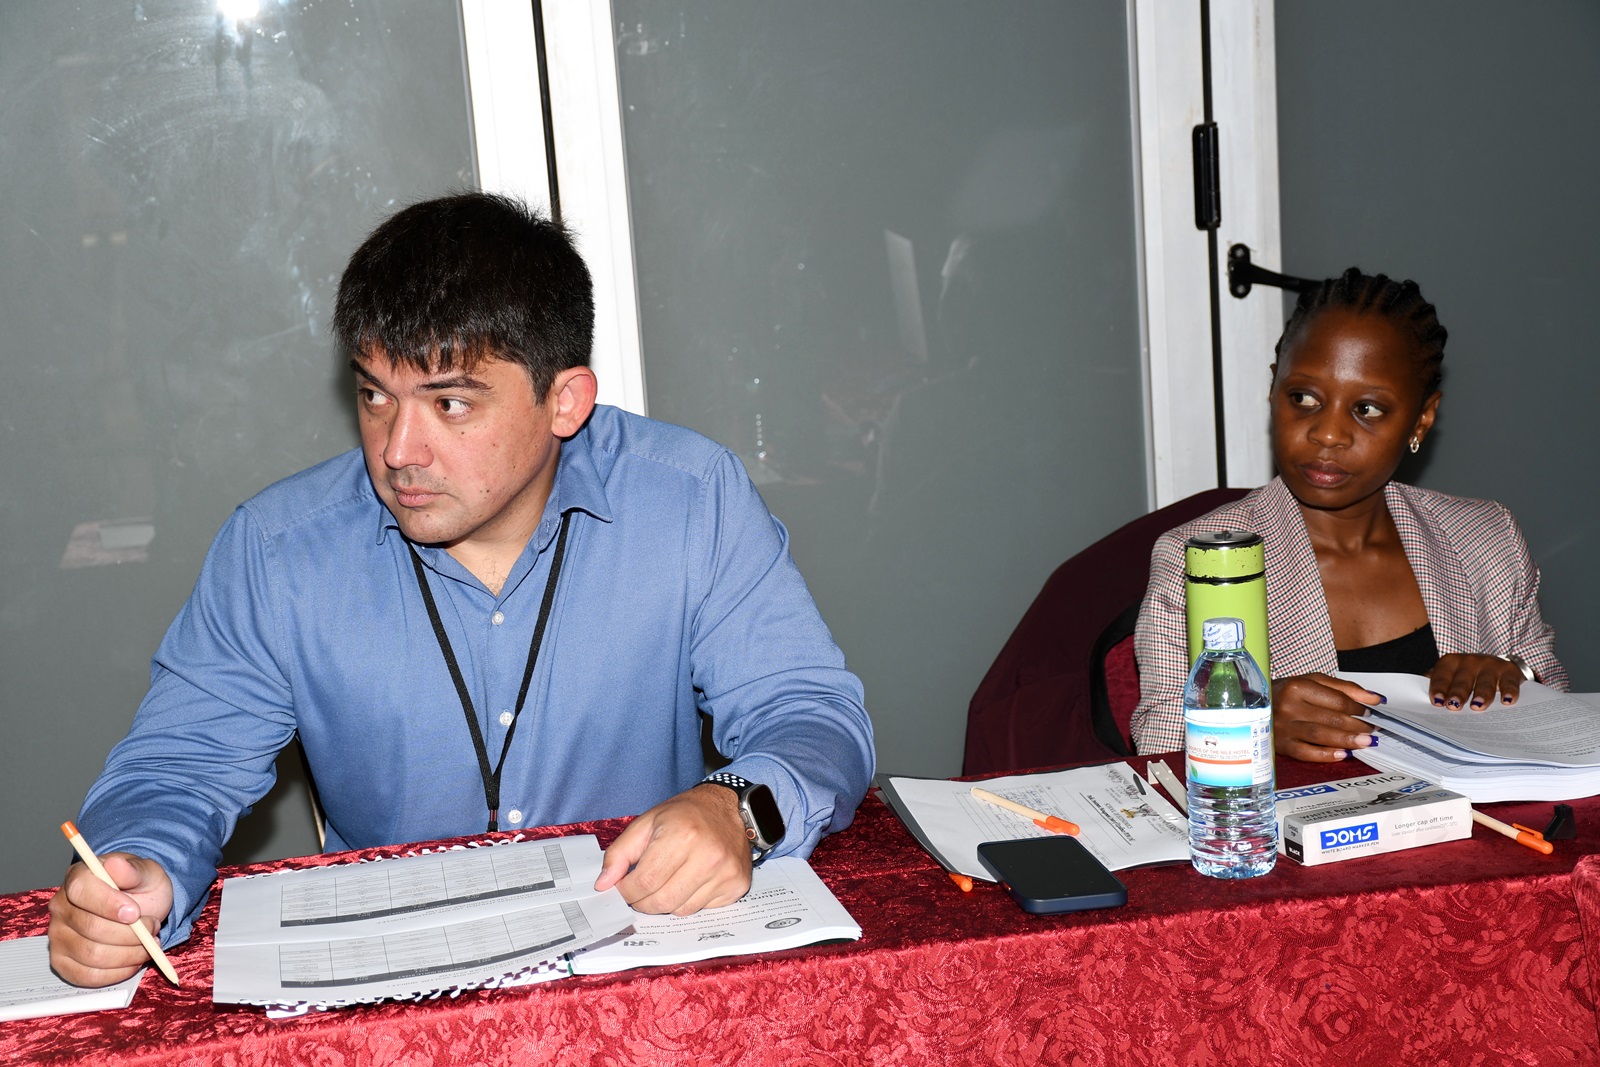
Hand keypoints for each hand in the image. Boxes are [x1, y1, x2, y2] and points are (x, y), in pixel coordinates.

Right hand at [47, 853, 173, 987]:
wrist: (140, 907)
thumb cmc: (140, 887)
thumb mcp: (147, 873)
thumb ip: (134, 870)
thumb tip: (116, 865)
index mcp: (77, 878)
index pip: (81, 891)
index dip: (108, 904)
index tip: (134, 913)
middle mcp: (60, 907)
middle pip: (91, 928)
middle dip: (131, 933)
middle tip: (153, 927)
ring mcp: (58, 937)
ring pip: (92, 955)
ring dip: (129, 953)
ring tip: (148, 943)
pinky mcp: (63, 963)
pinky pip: (88, 976)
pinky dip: (117, 972)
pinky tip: (133, 960)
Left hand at [595, 784, 752, 915]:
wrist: (729, 808)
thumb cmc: (686, 814)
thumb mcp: (647, 823)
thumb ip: (620, 853)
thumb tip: (604, 884)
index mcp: (682, 835)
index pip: (645, 882)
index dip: (626, 891)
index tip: (622, 889)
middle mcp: (707, 856)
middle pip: (662, 901)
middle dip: (642, 902)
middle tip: (640, 891)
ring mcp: (725, 873)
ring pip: (681, 910)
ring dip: (666, 902)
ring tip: (667, 881)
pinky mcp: (737, 885)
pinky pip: (701, 909)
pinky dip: (688, 901)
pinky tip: (690, 881)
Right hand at [1272, 673, 1383, 762]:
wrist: (1251, 705)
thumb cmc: (1287, 693)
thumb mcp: (1312, 681)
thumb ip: (1344, 688)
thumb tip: (1374, 699)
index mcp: (1297, 686)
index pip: (1336, 699)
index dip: (1358, 707)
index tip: (1371, 712)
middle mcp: (1288, 706)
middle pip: (1331, 718)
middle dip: (1357, 725)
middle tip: (1373, 729)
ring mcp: (1283, 727)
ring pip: (1320, 736)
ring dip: (1347, 740)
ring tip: (1366, 742)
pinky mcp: (1280, 745)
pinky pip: (1306, 753)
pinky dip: (1326, 755)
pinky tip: (1342, 755)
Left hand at [1428, 654, 1526, 709]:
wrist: (1499, 665)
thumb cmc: (1467, 675)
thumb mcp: (1451, 676)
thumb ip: (1438, 685)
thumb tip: (1418, 700)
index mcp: (1450, 663)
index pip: (1441, 676)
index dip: (1438, 688)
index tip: (1437, 702)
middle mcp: (1470, 661)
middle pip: (1462, 680)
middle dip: (1457, 693)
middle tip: (1454, 706)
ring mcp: (1490, 665)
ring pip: (1485, 682)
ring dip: (1481, 694)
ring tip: (1477, 706)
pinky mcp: (1509, 671)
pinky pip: (1509, 682)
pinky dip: (1509, 691)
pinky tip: (1507, 701)